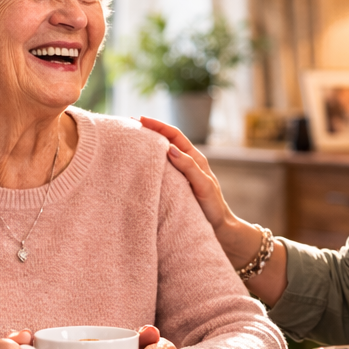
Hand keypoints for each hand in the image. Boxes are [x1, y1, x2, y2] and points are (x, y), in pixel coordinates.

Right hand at [139, 117, 232, 233]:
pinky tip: (137, 163)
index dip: (158, 125)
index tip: (140, 119)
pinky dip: (149, 162)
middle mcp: (187, 163)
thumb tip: (170, 148)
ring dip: (148, 144)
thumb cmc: (213, 207)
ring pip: (162, 153)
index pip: (174, 135)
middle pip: (166, 140)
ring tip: (130, 139)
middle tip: (129, 123)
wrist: (219, 229)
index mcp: (195, 158)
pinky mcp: (175, 185)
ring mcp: (180, 173)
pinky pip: (160, 168)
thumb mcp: (203, 186)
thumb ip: (189, 167)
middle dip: (149, 130)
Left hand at [140, 117, 287, 303]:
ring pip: (184, 148)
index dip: (153, 127)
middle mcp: (196, 163)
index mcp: (188, 162)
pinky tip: (169, 151)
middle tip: (134, 118)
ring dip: (165, 136)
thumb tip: (150, 161)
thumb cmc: (198, 211)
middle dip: (156, 126)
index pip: (170, 138)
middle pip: (176, 137)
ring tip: (146, 126)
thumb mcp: (179, 191)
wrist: (222, 230)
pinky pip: (193, 170)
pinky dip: (183, 160)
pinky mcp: (206, 187)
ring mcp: (202, 174)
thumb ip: (170, 175)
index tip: (132, 119)